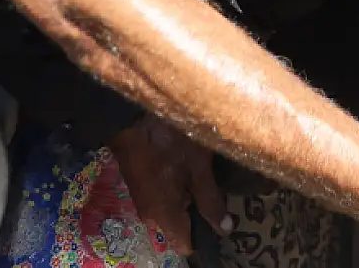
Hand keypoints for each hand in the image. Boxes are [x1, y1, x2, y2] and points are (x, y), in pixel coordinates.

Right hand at [111, 115, 229, 254]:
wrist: (132, 114)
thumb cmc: (169, 141)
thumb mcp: (198, 168)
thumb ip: (212, 201)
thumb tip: (226, 228)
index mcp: (165, 216)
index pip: (186, 245)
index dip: (206, 236)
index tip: (222, 218)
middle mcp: (150, 214)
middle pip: (180, 225)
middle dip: (198, 211)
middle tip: (215, 186)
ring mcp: (143, 199)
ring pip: (172, 208)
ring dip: (187, 194)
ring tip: (201, 171)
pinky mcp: (140, 184)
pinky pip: (163, 195)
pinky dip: (175, 185)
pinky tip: (184, 163)